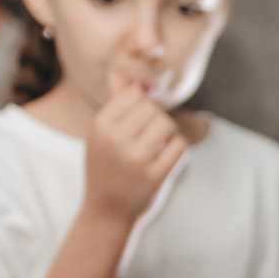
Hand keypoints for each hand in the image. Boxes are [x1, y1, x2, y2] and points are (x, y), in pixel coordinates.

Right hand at [81, 79, 186, 223]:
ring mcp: (135, 159)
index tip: (138, 120)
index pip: (133, 95)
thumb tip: (117, 69)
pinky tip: (166, 155)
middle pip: (152, 108)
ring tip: (158, 143)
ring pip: (166, 124)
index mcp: (100, 125)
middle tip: (149, 134)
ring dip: (168, 131)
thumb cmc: (105, 165)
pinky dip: (176, 148)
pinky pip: (178, 146)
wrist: (107, 208)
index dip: (142, 105)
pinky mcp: (154, 176)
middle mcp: (116, 140)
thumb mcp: (101, 133)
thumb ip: (113, 100)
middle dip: (156, 118)